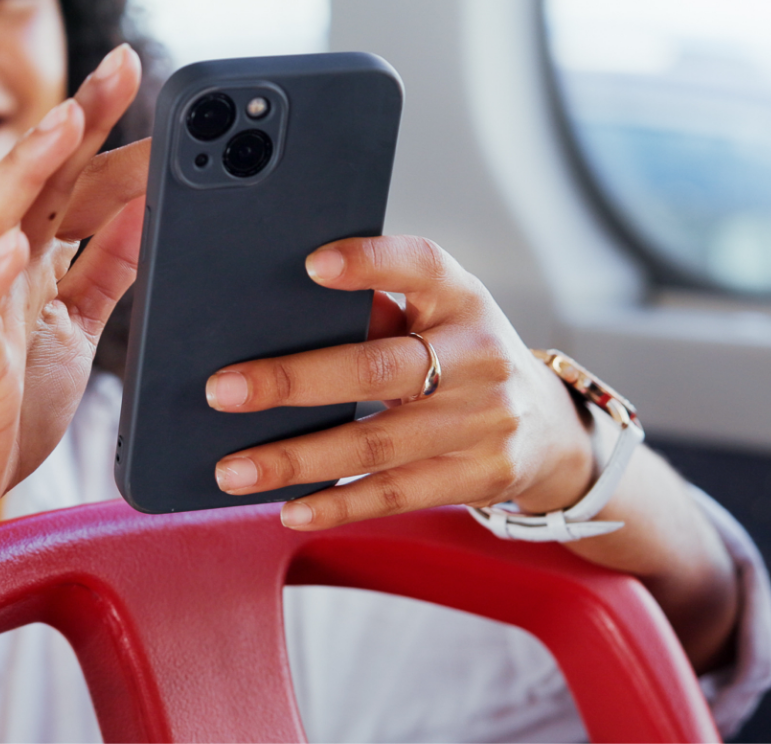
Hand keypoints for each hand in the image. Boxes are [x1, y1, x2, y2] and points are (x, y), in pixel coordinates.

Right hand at [0, 46, 147, 556]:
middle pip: (34, 182)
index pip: (67, 179)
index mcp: (29, 266)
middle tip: (118, 64)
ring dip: (26, 173)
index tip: (133, 65)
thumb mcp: (72, 330)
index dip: (99, 124)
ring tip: (62, 124)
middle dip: (72, 121)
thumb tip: (150, 210)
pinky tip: (12, 246)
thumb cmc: (0, 411)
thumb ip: (105, 270)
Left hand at [207, 235, 596, 530]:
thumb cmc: (460, 358)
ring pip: (375, 442)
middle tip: (222, 391)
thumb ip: (375, 312)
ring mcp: (484, 419)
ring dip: (295, 459)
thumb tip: (271, 320)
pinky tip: (289, 509)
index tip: (310, 265)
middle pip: (377, 368)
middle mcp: (479, 353)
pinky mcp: (479, 475)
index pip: (419, 264)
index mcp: (460, 296)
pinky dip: (338, 504)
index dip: (368, 262)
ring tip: (232, 469)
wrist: (548, 428)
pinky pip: (396, 494)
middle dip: (293, 380)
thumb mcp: (437, 319)